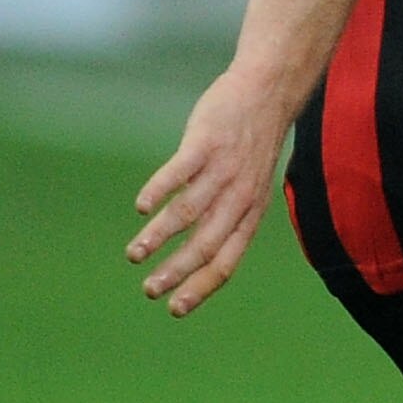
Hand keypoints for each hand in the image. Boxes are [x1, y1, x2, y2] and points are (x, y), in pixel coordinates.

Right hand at [127, 63, 299, 315]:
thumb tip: (194, 255)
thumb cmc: (251, 147)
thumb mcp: (249, 188)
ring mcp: (224, 169)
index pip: (228, 260)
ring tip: (135, 255)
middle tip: (149, 290)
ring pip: (190, 211)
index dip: (201, 286)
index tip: (175, 309)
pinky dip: (160, 189)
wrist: (268, 92)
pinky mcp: (207, 142)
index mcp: (250, 213)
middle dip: (177, 271)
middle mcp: (240, 196)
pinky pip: (182, 170)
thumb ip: (226, 219)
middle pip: (207, 243)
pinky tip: (141, 207)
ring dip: (160, 236)